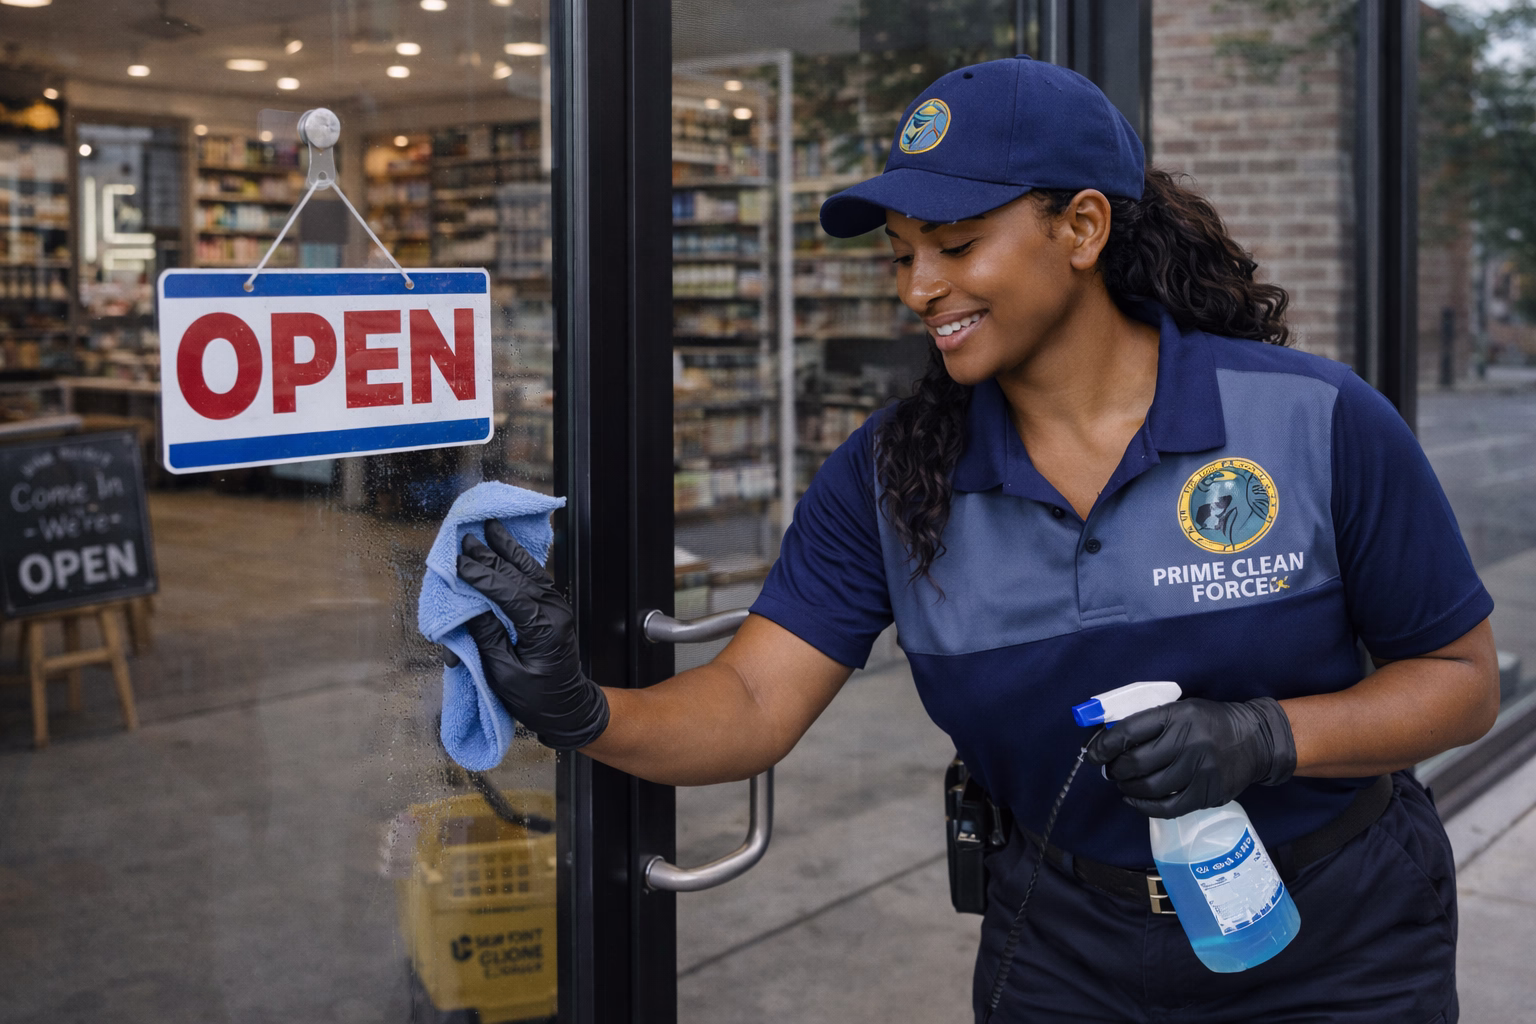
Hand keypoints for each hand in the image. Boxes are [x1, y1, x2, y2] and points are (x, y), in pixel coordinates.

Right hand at [456, 519, 609, 750]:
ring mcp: (557, 607)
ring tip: (490, 528)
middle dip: (489, 557)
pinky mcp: (554, 608)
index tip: (459, 563)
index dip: (481, 577)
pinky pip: (535, 577)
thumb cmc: (537, 699)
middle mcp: (554, 611)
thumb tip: (470, 608)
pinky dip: (519, 560)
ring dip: (507, 549)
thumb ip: (487, 637)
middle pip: (517, 576)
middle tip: (465, 539)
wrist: (569, 707)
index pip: (508, 594)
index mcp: (543, 628)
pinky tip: (508, 547)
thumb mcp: (504, 674)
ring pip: (529, 570)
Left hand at [1084, 697, 1295, 817]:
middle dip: (1115, 769)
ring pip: (1149, 786)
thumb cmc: (1209, 722)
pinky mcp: (1207, 793)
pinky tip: (1135, 799)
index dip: (1104, 745)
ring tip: (1124, 783)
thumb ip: (1149, 722)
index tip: (1093, 754)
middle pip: (1135, 762)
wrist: (1257, 740)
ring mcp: (1199, 769)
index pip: (1129, 731)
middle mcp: (1188, 741)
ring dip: (1127, 787)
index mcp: (1177, 715)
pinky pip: (1167, 807)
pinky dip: (1144, 806)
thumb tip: (1108, 740)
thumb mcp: (1181, 709)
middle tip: (1111, 770)